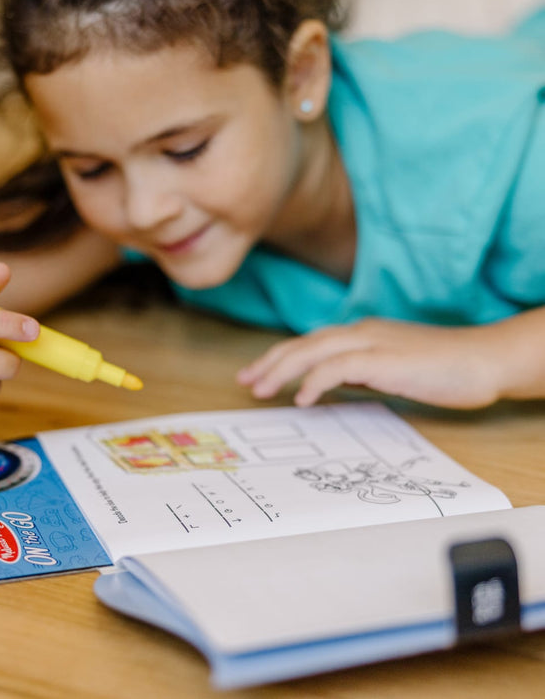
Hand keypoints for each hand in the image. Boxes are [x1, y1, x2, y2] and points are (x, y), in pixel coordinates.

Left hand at [236, 318, 503, 409]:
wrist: (484, 359)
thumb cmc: (443, 368)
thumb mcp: (391, 369)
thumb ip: (360, 372)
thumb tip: (330, 387)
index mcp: (361, 334)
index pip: (310, 344)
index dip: (280, 358)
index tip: (257, 375)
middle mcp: (361, 333)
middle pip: (303, 344)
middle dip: (270, 362)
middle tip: (245, 381)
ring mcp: (372, 343)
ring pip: (313, 351)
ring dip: (282, 370)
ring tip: (260, 390)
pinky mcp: (385, 358)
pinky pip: (339, 366)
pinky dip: (315, 380)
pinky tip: (302, 398)